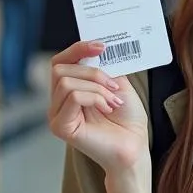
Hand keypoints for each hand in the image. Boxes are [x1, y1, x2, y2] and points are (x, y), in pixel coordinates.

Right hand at [47, 40, 149, 176]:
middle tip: (113, 86)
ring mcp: (57, 115)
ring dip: (96, 87)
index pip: (60, 62)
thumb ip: (103, 66)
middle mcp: (58, 102)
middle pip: (60, 69)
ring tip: (112, 101)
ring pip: (66, 82)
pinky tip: (107, 109)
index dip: (77, 49)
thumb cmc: (127, 118)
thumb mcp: (117, 83)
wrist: (135, 145)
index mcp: (69, 90)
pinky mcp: (61, 126)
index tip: (101, 46)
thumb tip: (95, 49)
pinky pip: (72, 97)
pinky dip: (94, 98)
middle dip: (92, 73)